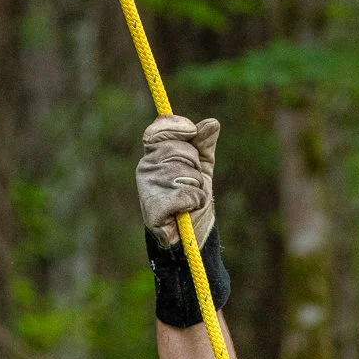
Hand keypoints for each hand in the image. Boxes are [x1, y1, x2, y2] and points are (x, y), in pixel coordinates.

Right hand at [136, 114, 220, 249]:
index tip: (192, 132)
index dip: (176, 127)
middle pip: (178, 149)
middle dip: (194, 165)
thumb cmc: (193, 201)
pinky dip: (194, 203)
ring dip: (196, 187)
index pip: (158, 130)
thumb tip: (212, 122)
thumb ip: (204, 146)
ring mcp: (147, 188)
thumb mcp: (202, 169)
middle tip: (191, 182)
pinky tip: (186, 211)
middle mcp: (146, 168)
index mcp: (154, 155)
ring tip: (188, 199)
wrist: (190, 236)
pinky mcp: (152, 208)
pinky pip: (185, 194)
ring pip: (184, 172)